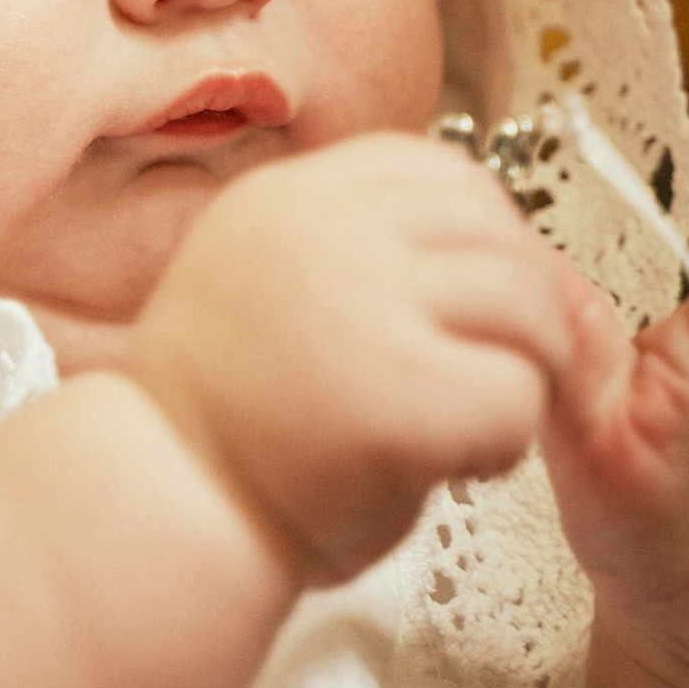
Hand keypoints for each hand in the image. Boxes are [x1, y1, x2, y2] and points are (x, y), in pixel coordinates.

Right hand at [130, 133, 580, 587]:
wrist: (161, 516)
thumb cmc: (223, 428)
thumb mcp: (265, 286)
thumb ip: (348, 249)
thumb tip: (487, 237)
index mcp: (286, 199)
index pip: (440, 171)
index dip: (483, 239)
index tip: (472, 304)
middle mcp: (323, 230)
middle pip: (498, 231)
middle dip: (521, 308)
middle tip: (496, 374)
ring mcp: (363, 302)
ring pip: (527, 307)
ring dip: (525, 373)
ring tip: (471, 428)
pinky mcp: (403, 391)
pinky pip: (519, 393)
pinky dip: (507, 441)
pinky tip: (457, 467)